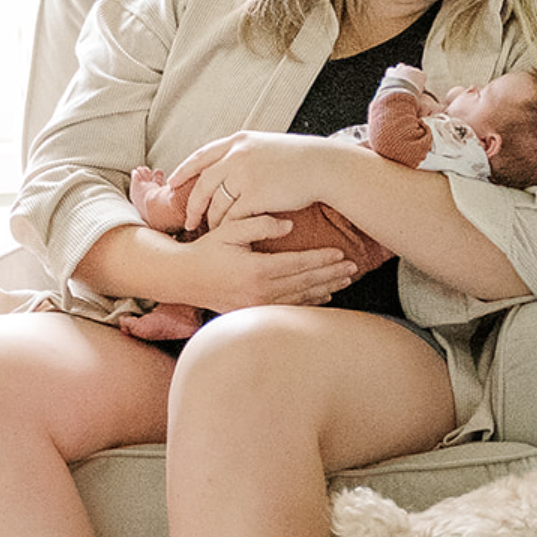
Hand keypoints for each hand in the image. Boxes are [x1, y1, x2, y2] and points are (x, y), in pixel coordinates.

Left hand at [168, 131, 342, 232]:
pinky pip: (234, 216)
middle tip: (188, 220)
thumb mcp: (266, 146)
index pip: (201, 156)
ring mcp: (245, 175)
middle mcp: (237, 155)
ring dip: (211, 220)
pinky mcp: (256, 195)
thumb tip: (226, 163)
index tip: (172, 183)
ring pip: (216, 203)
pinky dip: (229, 227)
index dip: (184, 170)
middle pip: (202, 183)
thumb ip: (244, 153)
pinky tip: (229, 235)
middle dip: (192, 204)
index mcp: (238, 142)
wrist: (323, 167)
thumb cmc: (300, 160)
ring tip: (210, 231)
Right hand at [177, 212, 356, 311]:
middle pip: (305, 283)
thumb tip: (288, 225)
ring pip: (300, 298)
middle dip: (331, 275)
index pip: (298, 264)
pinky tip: (324, 296)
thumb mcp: (229, 229)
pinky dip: (309, 302)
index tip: (340, 253)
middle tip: (353, 267)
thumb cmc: (206, 249)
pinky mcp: (254, 313)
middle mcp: (260, 292)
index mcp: (256, 270)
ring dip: (325, 289)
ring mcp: (258, 306)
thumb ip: (259, 224)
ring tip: (345, 280)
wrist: (182, 278)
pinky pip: (288, 308)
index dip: (322, 259)